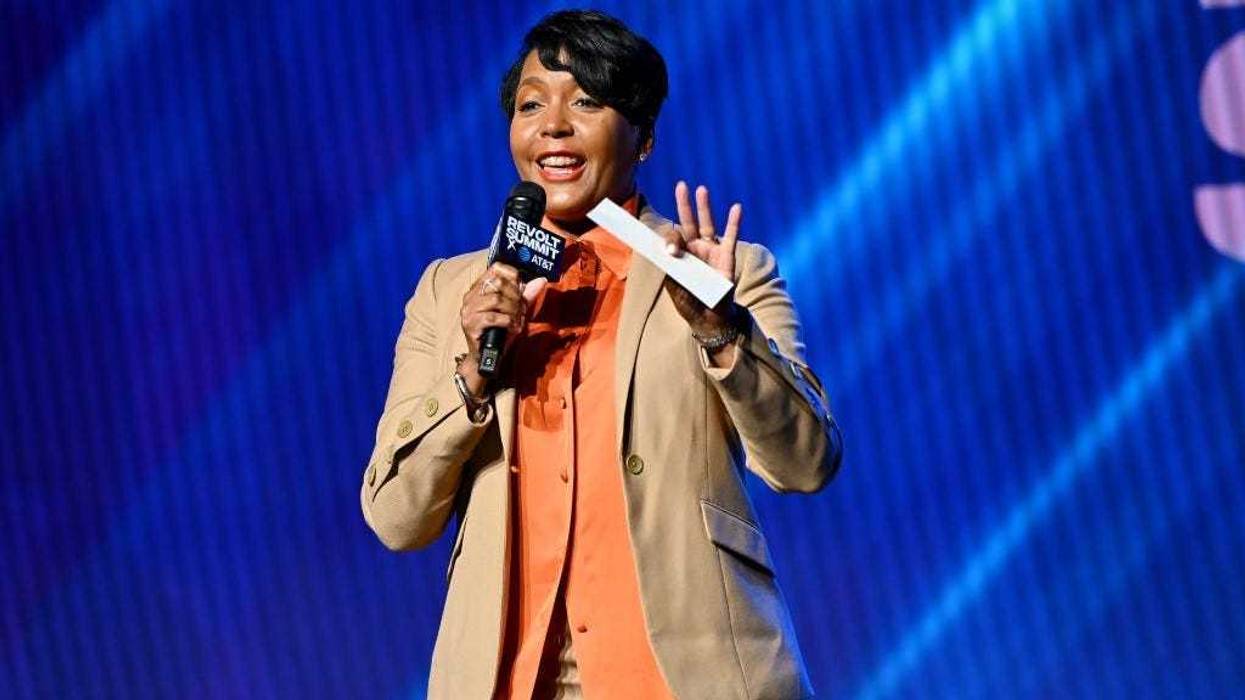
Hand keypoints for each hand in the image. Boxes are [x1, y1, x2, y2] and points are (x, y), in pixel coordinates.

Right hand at [459, 263, 546, 392]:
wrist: (487, 357)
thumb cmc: (500, 332)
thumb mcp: (515, 311)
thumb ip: (526, 296)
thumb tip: (541, 280)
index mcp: (479, 288)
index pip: (496, 268)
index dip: (513, 276)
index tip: (521, 290)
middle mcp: (470, 296)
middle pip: (498, 283)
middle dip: (516, 297)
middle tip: (522, 311)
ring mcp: (468, 310)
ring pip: (497, 299)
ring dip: (513, 311)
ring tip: (517, 321)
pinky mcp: (470, 324)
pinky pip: (494, 317)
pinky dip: (508, 322)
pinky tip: (512, 328)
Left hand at [660, 181, 741, 336]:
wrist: (710, 318)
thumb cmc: (690, 303)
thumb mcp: (675, 287)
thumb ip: (671, 269)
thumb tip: (667, 250)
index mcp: (679, 255)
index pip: (673, 236)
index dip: (671, 239)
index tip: (671, 250)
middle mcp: (695, 249)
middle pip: (688, 222)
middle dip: (684, 205)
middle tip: (681, 186)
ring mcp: (711, 251)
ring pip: (707, 225)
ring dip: (704, 207)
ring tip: (701, 190)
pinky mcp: (727, 256)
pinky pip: (731, 237)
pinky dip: (734, 223)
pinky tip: (736, 208)